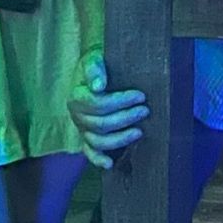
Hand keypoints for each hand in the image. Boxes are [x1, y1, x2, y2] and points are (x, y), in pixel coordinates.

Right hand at [67, 49, 148, 169]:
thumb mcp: (94, 58)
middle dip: (125, 118)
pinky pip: (90, 152)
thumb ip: (95, 69)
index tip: (141, 95)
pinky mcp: (87, 137)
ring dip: (119, 139)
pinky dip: (97, 159)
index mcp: (77, 96)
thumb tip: (99, 85)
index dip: (120, 101)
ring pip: (98, 140)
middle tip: (145, 110)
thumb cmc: (97, 63)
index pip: (97, 103)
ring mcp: (82, 128)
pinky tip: (109, 164)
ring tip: (140, 131)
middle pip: (100, 123)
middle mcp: (77, 115)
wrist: (93, 70)